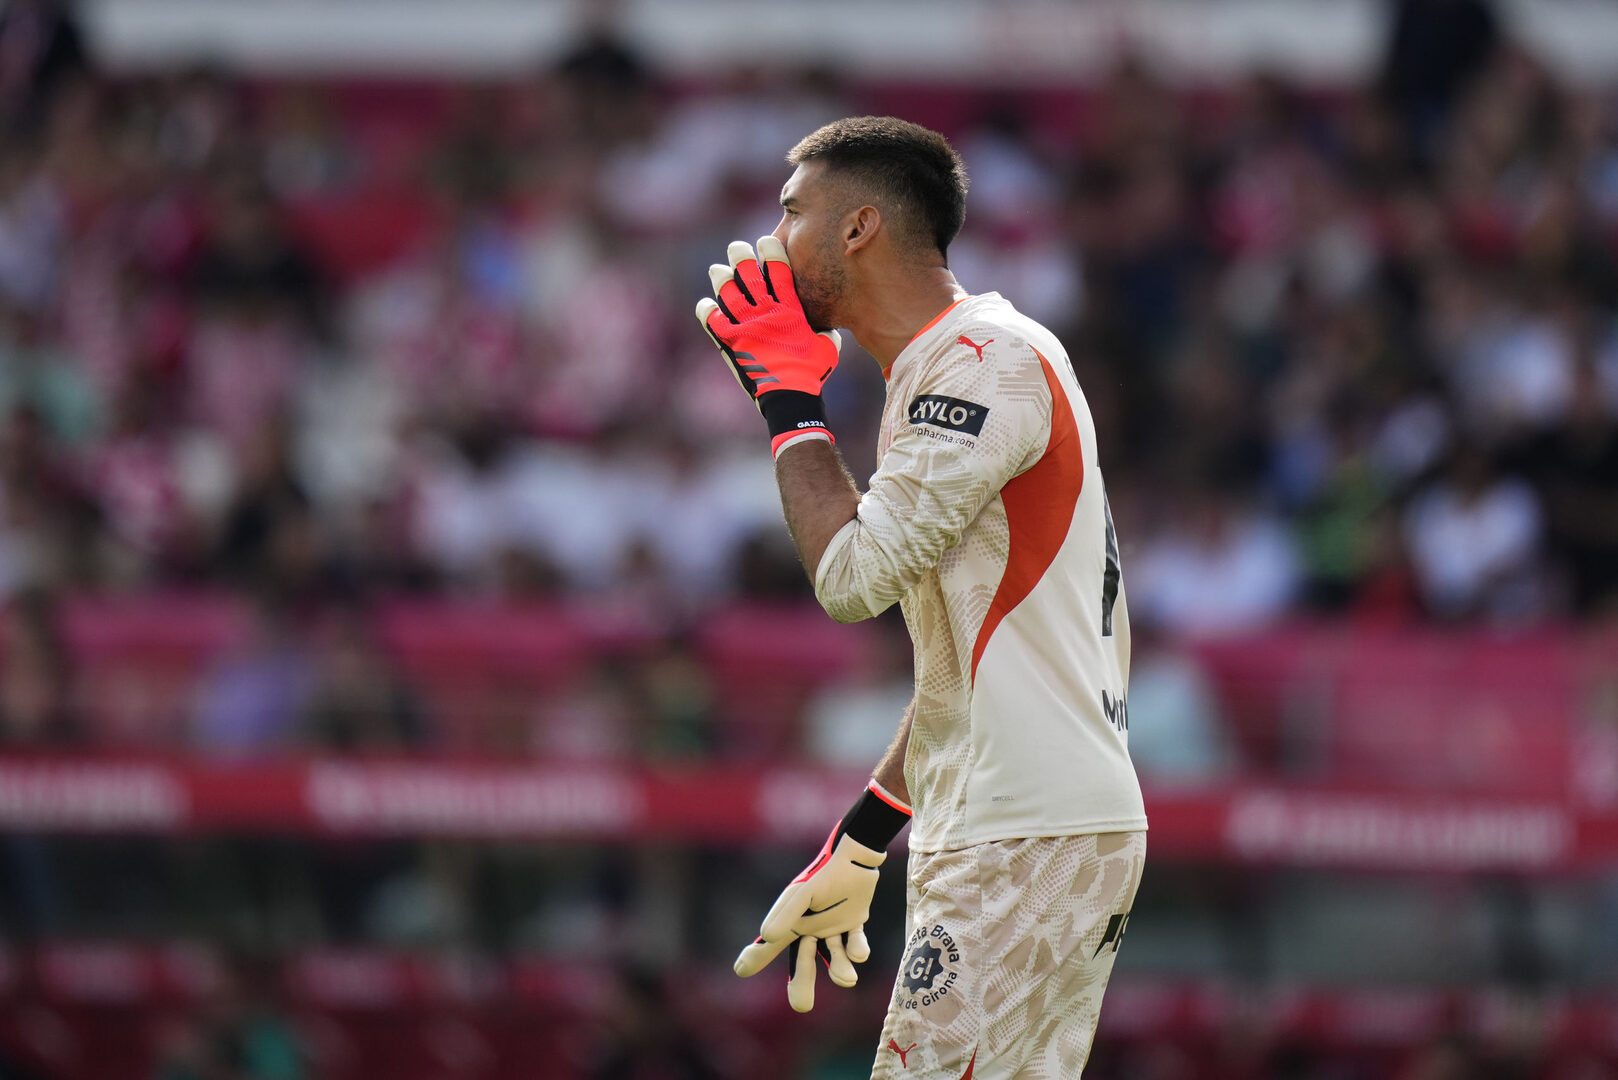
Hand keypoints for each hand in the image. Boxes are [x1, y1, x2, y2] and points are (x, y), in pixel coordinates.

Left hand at [695, 237, 841, 456]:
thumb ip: (824, 329)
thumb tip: (827, 325)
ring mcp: (744, 326)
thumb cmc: (813, 373)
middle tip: (737, 249)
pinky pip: (711, 320)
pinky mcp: (729, 342)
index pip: (777, 268)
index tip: (765, 242)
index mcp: (789, 308)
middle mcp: (764, 312)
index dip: (770, 250)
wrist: (789, 398)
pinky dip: (707, 311)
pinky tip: (707, 306)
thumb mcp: (828, 346)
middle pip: (747, 272)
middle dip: (740, 255)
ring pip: (726, 290)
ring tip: (718, 270)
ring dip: (721, 277)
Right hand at [734, 827, 883, 1012]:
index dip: (756, 957)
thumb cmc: (825, 872)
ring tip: (847, 979)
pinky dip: (858, 949)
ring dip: (839, 968)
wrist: (856, 855)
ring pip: (833, 957)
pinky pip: (855, 943)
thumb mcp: (803, 892)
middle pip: (803, 962)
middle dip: (802, 984)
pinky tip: (859, 953)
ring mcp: (832, 926)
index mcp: (792, 919)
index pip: (771, 943)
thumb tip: (766, 935)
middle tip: (802, 1006)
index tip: (740, 969)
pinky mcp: (854, 923)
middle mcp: (809, 926)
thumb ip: (787, 913)